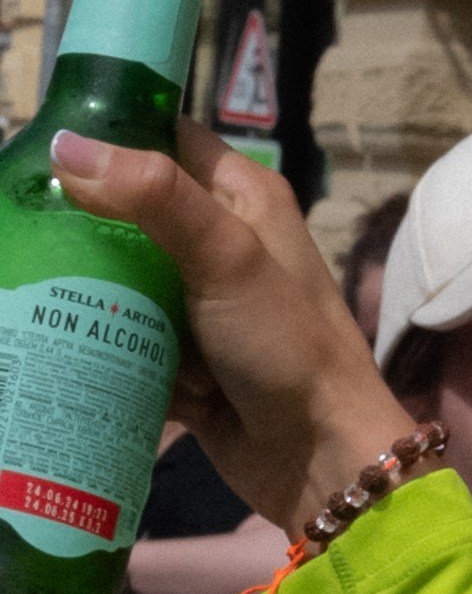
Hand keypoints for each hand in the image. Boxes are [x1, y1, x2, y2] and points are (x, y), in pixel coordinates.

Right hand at [50, 118, 409, 536]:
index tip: (50, 146)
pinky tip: (74, 342)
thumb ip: (154, 196)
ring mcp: (203, 303)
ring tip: (41, 284)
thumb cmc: (287, 345)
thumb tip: (69, 146)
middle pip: (134, 211)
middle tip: (26, 224)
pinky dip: (107, 343)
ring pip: (124, 277)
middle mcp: (225, 242)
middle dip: (83, 220)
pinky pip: (128, 337)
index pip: (170, 139)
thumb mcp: (226, 256)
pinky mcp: (185, 358)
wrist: (321, 458)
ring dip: (91, 287)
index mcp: (246, 197)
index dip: (114, 135)